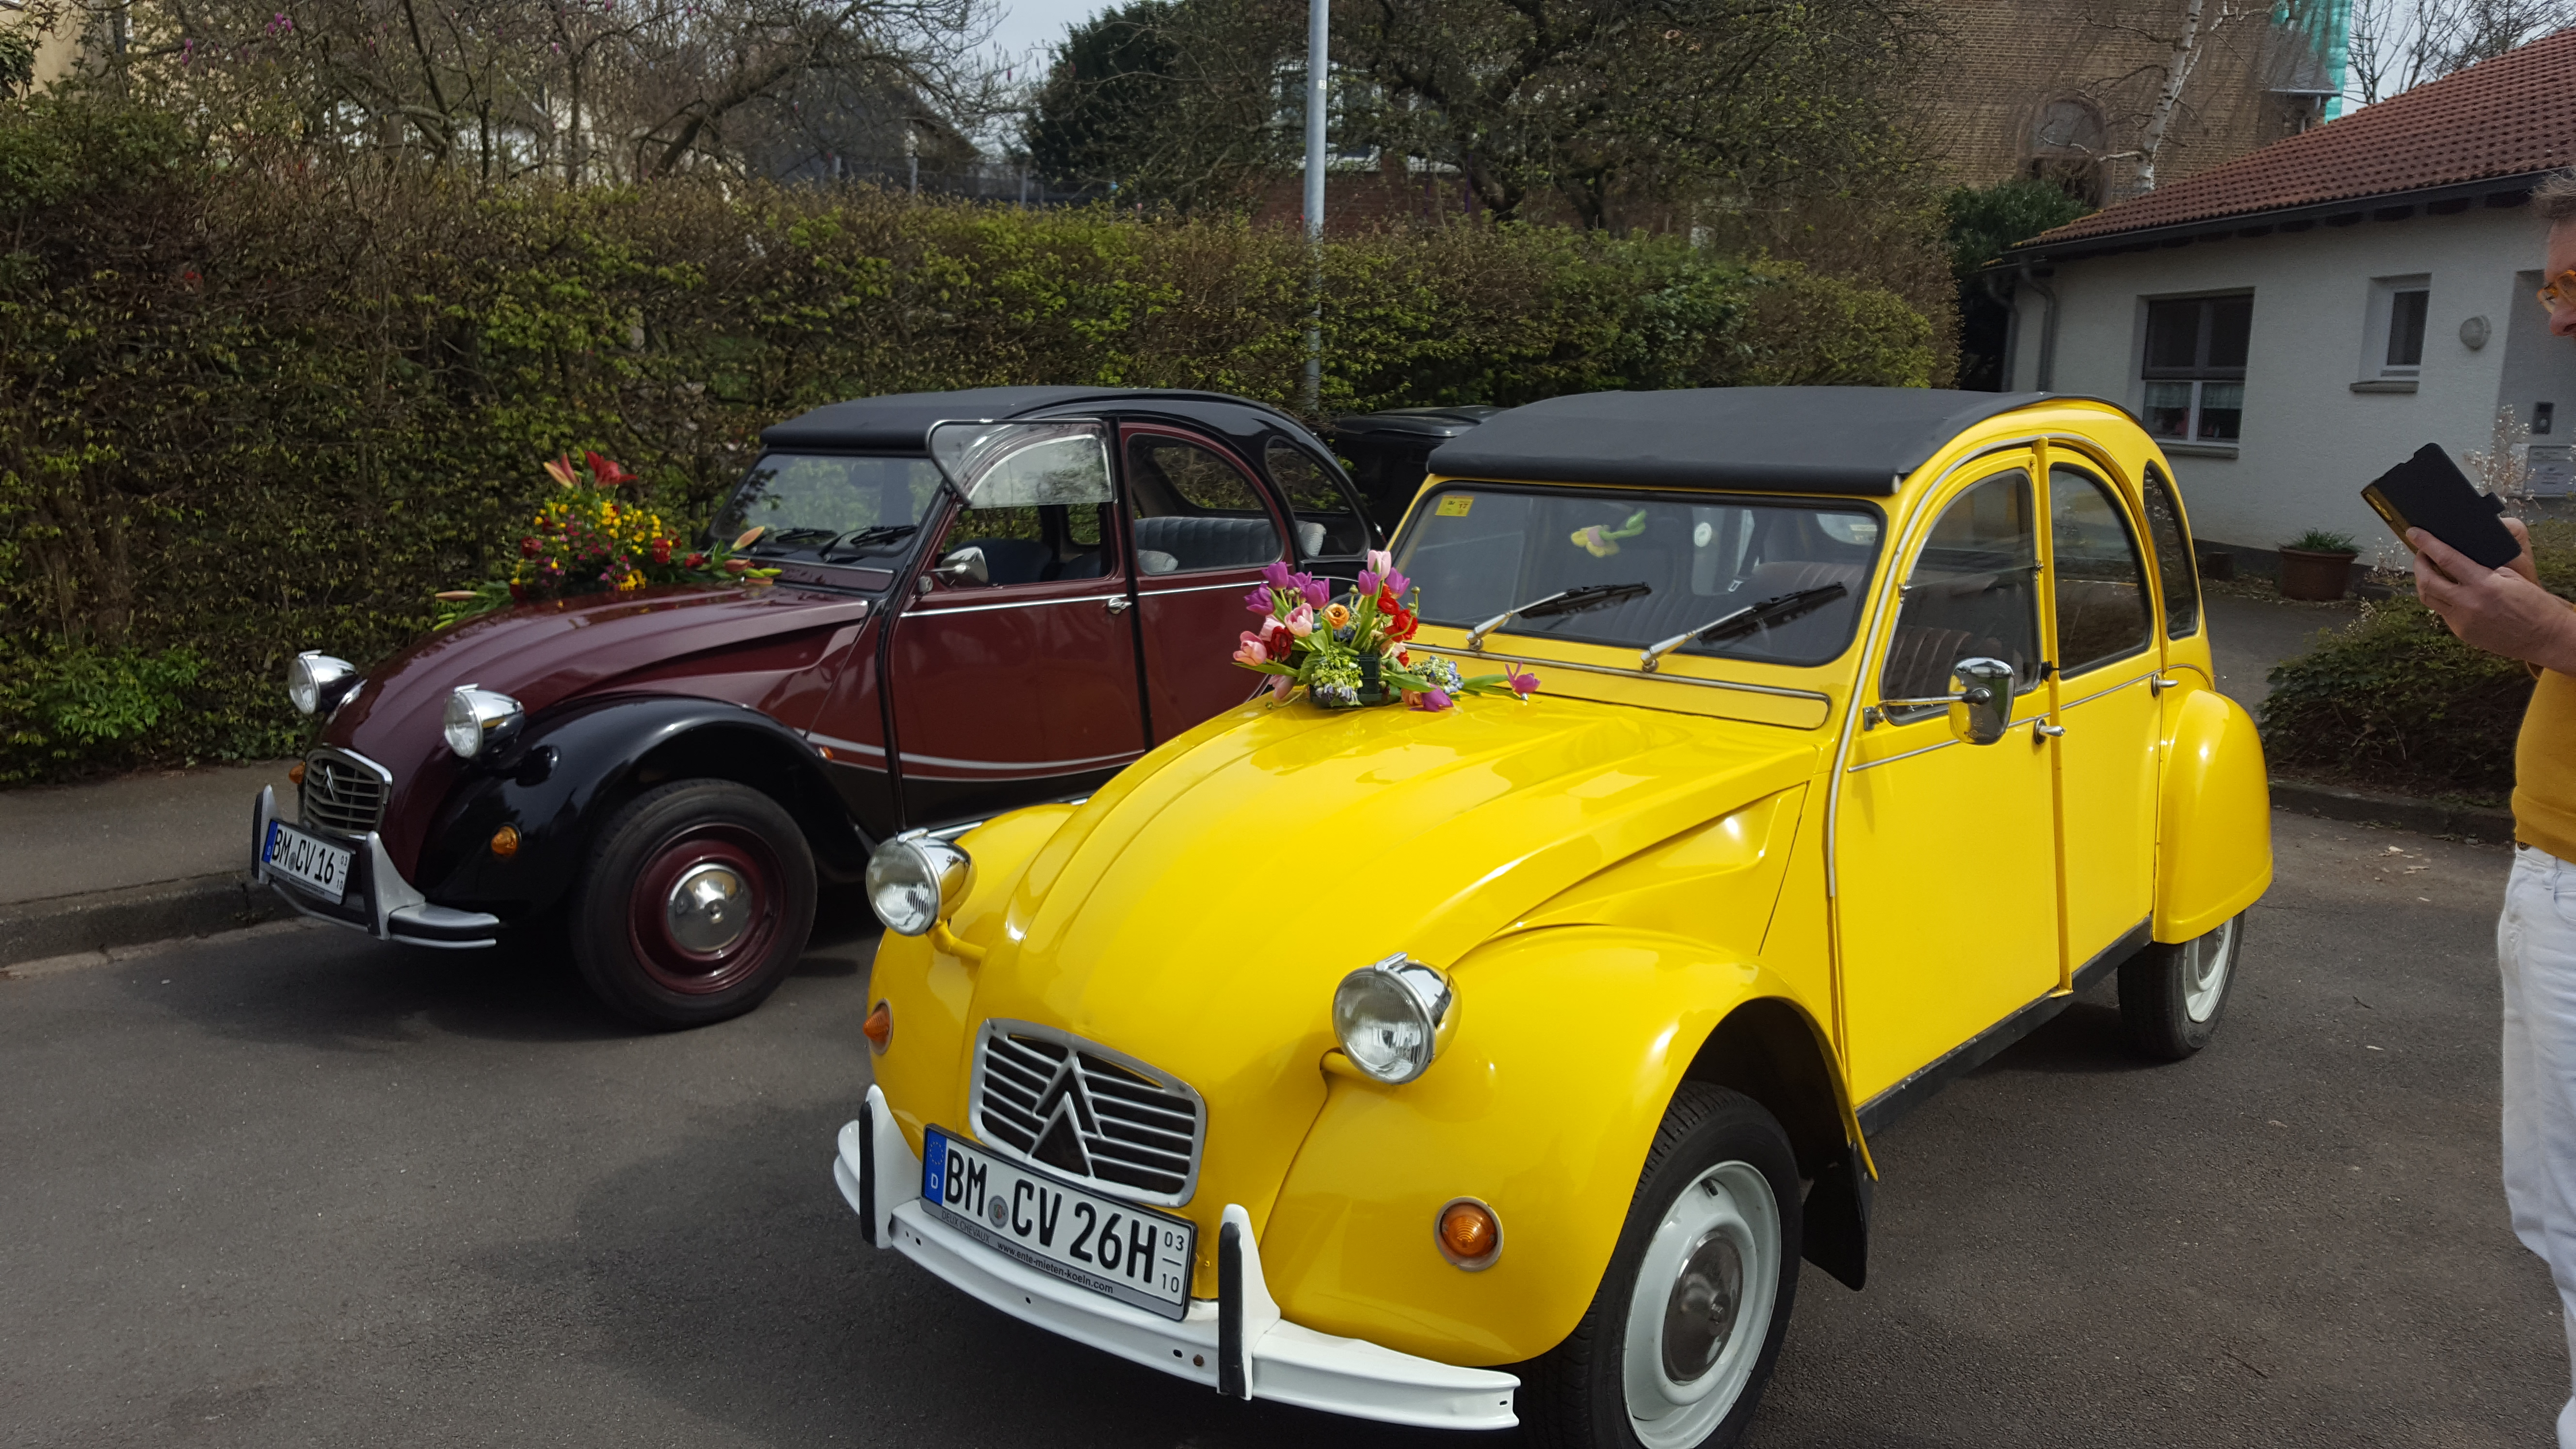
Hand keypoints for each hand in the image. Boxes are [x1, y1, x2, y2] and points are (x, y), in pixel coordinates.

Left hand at [2408, 526, 2575, 671]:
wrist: (2544, 637)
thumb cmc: (2534, 605)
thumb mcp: (2512, 577)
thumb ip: (2483, 568)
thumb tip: (2460, 556)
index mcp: (2484, 585)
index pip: (2446, 559)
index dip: (2427, 543)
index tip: (2415, 532)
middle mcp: (2468, 603)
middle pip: (2427, 581)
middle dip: (2419, 563)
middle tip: (2421, 552)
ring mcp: (2462, 620)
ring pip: (2428, 598)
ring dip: (2424, 581)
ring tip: (2429, 569)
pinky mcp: (2461, 632)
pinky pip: (2442, 612)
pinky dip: (2441, 598)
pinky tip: (2447, 590)